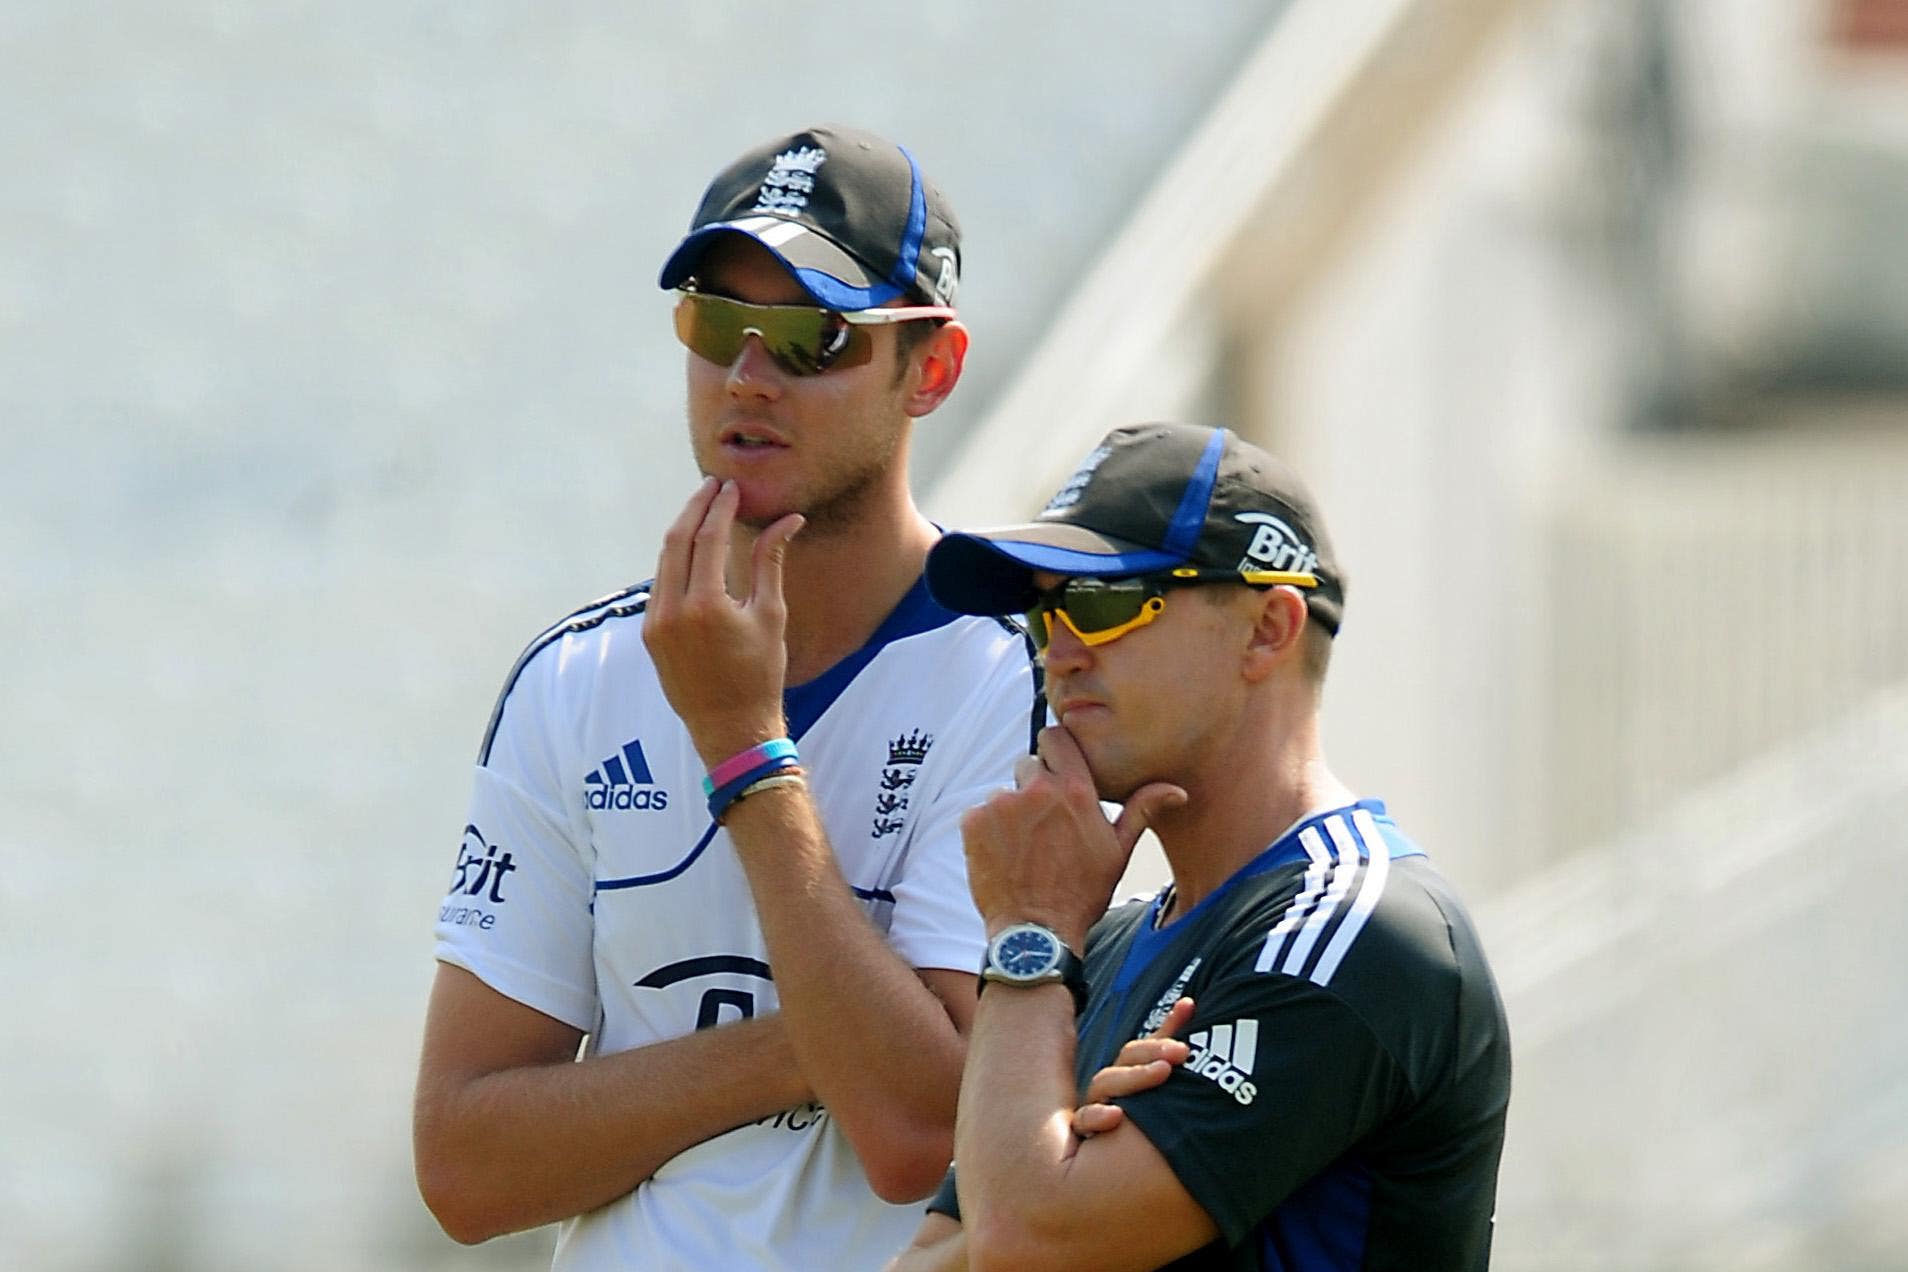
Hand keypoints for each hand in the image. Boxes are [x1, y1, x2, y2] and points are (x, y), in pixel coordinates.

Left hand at [642, 478, 804, 763]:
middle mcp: (672, 610)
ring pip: (663, 560)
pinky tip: (691, 550)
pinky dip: (674, 561)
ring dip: (682, 531)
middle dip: (695, 508)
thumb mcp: (770, 615)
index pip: (708, 537)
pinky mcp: (649, 634)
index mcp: (705, 604)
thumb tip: (788, 520)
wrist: (730, 727)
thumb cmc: (759, 674)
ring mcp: (655, 623)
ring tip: (702, 511)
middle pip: (676, 540)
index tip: (731, 487)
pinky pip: (660, 585)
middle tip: (712, 486)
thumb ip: (769, 562)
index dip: (720, 507)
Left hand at [960, 724, 1185, 948]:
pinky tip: (1004, 856)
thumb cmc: (1082, 894)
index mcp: (1075, 790)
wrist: (1037, 934)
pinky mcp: (974, 822)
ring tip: (1025, 848)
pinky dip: (987, 831)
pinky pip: (979, 813)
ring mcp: (1001, 804)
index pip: (1056, 737)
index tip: (1057, 769)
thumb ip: (1141, 810)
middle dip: (1035, 786)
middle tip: (1044, 823)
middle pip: (1028, 764)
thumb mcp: (1117, 852)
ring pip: (1004, 792)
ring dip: (1011, 812)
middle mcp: (1037, 789)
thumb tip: (1177, 791)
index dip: (1055, 751)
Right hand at [1072, 997, 1192, 1137]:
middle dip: (1154, 1052)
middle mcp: (1107, 1092)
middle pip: (1124, 1060)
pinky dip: (1098, 1117)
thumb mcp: (1155, 1098)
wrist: (1099, 1187)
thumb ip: (1167, 1056)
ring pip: (1106, 1083)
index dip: (1167, 1026)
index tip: (1189, 1006)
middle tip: (1182, 1052)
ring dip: (1135, 1076)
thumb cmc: (1135, 1139)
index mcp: (1126, 1080)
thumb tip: (1191, 1006)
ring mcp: (1093, 1111)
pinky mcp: (1082, 1137)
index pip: (1144, 1046)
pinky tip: (1116, 1116)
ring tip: (1162, 1073)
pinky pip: (1084, 1122)